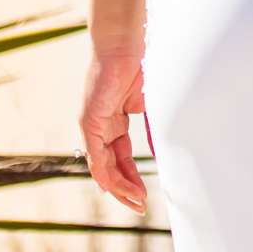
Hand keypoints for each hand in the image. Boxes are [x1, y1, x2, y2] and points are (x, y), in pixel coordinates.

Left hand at [80, 47, 149, 213]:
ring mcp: (91, 126)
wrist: (123, 45)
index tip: (143, 194)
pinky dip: (108, 175)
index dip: (131, 177)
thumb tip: (164, 148)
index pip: (120, 158)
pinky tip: (119, 189)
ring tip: (137, 202)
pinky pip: (97, 157)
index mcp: (112, 122)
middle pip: (111, 167)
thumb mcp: (148, 103)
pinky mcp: (88, 123)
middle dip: (126, 189)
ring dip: (120, 188)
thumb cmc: (138, 65)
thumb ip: (151, 126)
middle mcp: (99, 128)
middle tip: (141, 206)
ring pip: (103, 168)